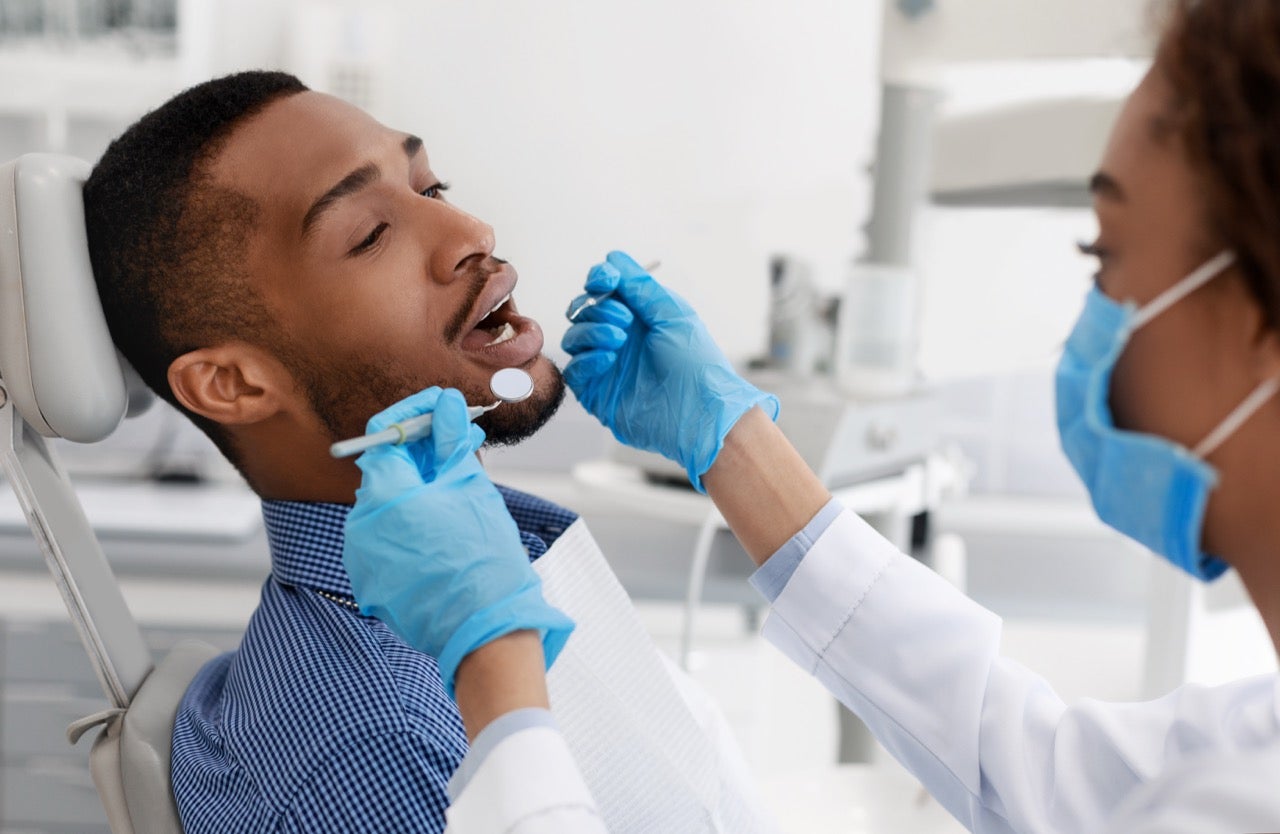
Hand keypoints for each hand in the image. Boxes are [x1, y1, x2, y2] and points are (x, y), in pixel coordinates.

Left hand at [343, 387, 573, 695]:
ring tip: (459, 485)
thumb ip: (450, 442)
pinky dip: (412, 522)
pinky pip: (387, 537)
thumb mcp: (470, 488)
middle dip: (421, 452)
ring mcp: (363, 557)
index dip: (414, 416)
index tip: (441, 410)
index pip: (384, 436)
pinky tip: (446, 524)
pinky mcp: (373, 581)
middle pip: (385, 470)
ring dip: (419, 488)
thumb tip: (445, 406)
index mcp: (383, 496)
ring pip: (387, 505)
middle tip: (460, 443)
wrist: (487, 628)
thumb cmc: (483, 557)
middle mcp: (361, 525)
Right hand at [561, 251, 778, 491]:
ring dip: (591, 331)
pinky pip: (574, 370)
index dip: (599, 280)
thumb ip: (640, 286)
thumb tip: (614, 258)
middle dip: (597, 308)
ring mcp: (607, 366)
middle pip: (583, 310)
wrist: (701, 412)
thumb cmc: (696, 364)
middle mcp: (620, 339)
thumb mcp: (672, 314)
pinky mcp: (598, 393)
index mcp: (639, 317)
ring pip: (575, 337)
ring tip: (619, 341)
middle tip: (624, 320)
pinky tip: (607, 359)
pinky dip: (586, 359)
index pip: (603, 290)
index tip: (604, 279)